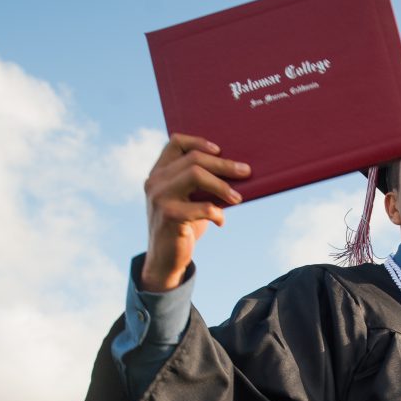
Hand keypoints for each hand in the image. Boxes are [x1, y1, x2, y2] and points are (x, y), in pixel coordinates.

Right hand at [141, 133, 251, 290]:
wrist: (166, 259)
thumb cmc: (184, 225)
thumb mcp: (189, 200)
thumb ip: (200, 183)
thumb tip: (237, 169)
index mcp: (159, 172)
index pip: (176, 142)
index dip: (199, 141)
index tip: (220, 150)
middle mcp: (155, 181)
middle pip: (194, 159)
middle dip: (224, 165)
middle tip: (245, 172)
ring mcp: (159, 197)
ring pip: (196, 174)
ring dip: (222, 185)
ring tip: (237, 198)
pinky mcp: (169, 215)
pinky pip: (202, 206)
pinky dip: (217, 212)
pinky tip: (221, 221)